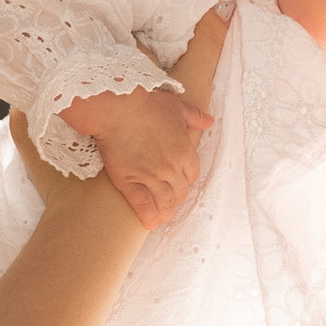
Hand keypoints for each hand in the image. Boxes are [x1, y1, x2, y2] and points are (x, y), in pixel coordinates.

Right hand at [15, 4, 236, 230]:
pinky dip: (148, 217)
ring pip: (164, 202)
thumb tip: (209, 121)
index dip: (186, 179)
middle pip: (179, 191)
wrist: (116, 106)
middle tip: (170, 200)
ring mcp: (150, 177)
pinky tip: (150, 223)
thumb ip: (195, 116)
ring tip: (163, 216)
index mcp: (185, 150)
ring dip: (165, 210)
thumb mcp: (177, 106)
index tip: (180, 181)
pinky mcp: (129, 182)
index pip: (192, 174)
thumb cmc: (146, 101)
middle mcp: (171, 168)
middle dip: (176, 196)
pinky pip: (142, 206)